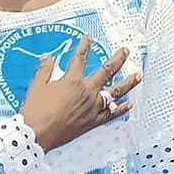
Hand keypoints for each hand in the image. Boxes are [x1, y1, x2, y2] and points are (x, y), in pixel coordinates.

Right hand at [17, 35, 134, 152]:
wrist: (36, 135)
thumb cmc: (35, 111)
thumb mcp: (37, 86)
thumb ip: (44, 70)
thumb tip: (48, 58)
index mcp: (72, 81)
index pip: (80, 58)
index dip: (85, 46)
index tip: (89, 38)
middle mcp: (86, 92)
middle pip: (107, 72)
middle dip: (118, 59)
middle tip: (126, 51)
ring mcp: (92, 108)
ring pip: (115, 93)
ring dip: (128, 83)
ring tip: (138, 76)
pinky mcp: (92, 122)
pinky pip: (111, 114)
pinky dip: (122, 109)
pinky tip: (130, 105)